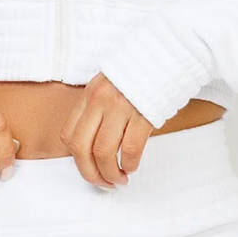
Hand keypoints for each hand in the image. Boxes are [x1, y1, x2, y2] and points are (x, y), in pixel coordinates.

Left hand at [59, 72, 153, 187]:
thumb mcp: (110, 85)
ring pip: (104, 152)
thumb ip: (99, 109)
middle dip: (90, 173)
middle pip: (81, 148)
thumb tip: (95, 143)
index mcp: (89, 95)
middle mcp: (100, 101)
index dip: (76, 158)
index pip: (69, 134)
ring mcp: (121, 107)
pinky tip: (132, 167)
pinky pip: (130, 148)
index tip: (89, 168)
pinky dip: (129, 164)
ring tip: (119, 180)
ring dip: (110, 174)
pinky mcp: (143, 113)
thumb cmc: (141, 73)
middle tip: (103, 184)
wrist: (168, 52)